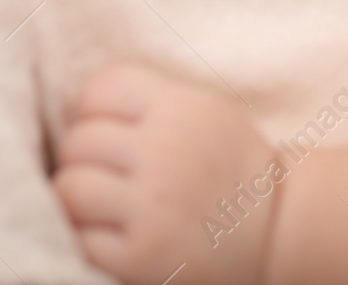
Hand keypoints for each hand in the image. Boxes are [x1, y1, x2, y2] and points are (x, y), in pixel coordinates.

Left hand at [53, 65, 281, 284]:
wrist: (279, 231)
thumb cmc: (232, 166)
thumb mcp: (206, 110)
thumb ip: (152, 99)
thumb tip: (81, 104)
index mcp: (181, 108)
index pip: (100, 90)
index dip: (94, 112)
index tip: (109, 132)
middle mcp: (165, 152)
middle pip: (79, 142)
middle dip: (85, 160)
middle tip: (107, 176)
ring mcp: (153, 207)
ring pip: (69, 190)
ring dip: (77, 200)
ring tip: (100, 206)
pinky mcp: (143, 257)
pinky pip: (81, 240)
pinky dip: (87, 240)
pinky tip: (110, 236)